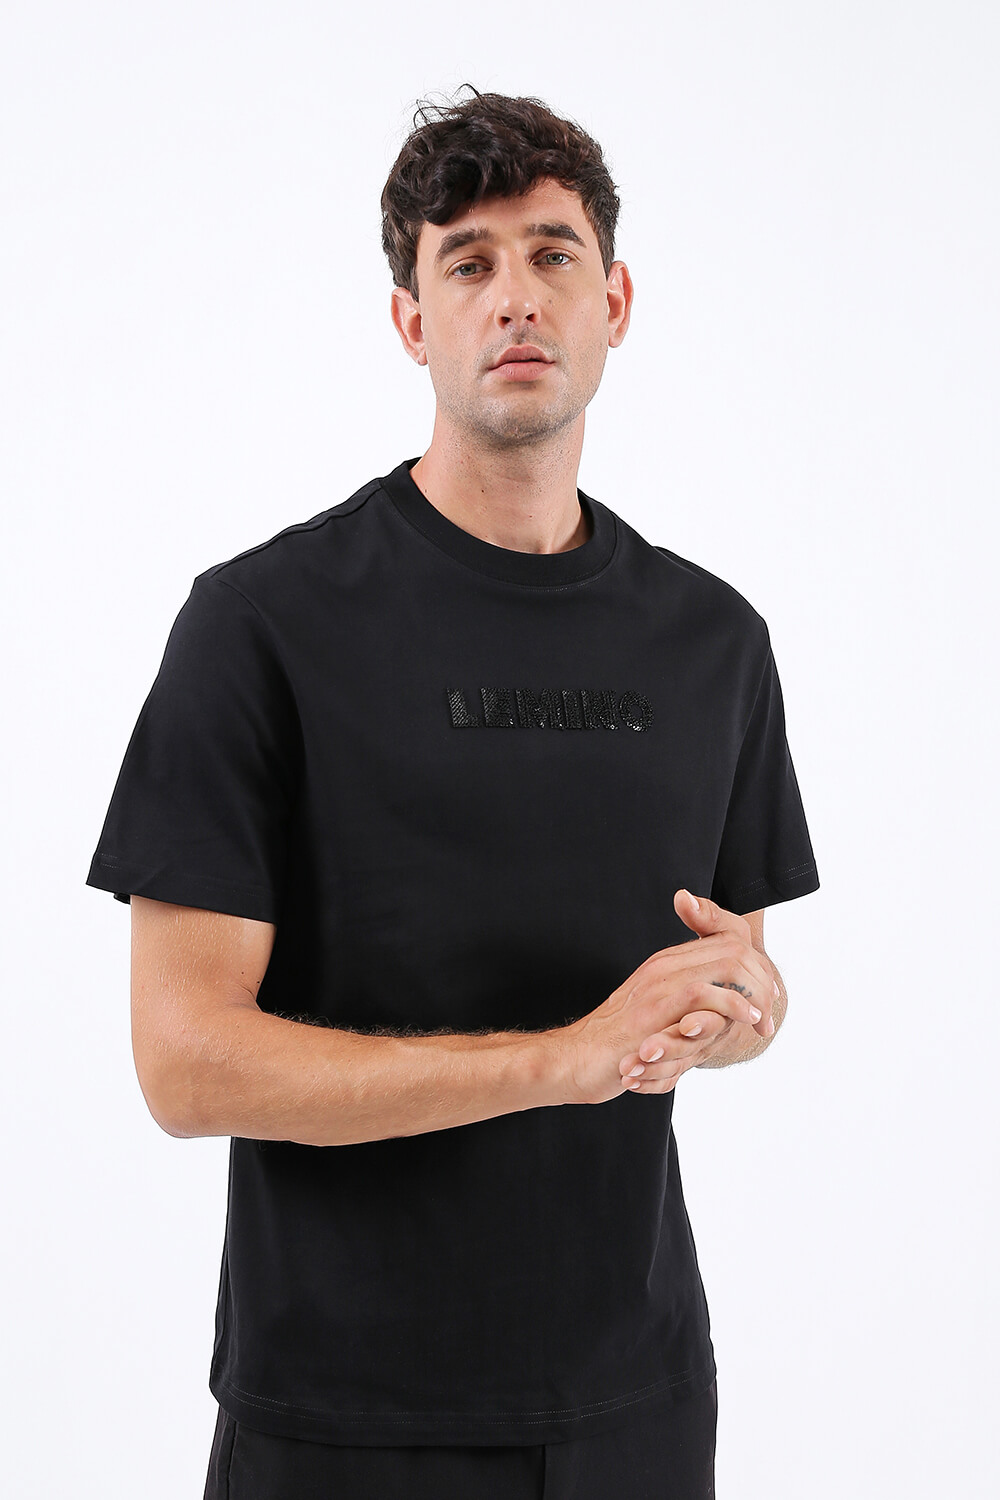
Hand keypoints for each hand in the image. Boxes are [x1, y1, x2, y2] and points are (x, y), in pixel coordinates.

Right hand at [618, 889, 775, 1094]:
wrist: (578, 1059)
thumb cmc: (620, 1043)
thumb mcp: (661, 1017)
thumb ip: (689, 1005)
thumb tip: (719, 1011)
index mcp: (667, 962)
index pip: (725, 938)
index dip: (755, 964)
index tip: (766, 997)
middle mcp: (666, 965)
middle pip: (734, 946)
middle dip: (762, 978)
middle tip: (769, 1014)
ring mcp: (660, 984)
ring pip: (726, 962)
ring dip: (754, 992)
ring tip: (761, 1023)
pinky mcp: (655, 1010)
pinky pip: (704, 994)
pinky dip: (734, 1007)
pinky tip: (745, 1024)